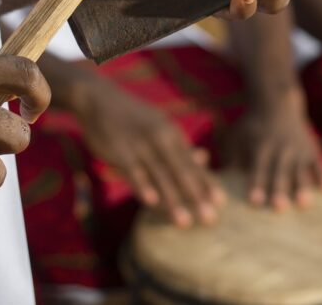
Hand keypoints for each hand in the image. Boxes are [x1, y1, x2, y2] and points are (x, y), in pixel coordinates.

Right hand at [70, 75, 223, 227]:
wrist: (99, 98)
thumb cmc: (132, 119)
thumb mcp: (159, 128)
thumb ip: (179, 146)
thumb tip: (204, 157)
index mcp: (172, 135)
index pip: (192, 163)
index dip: (206, 183)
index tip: (221, 203)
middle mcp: (160, 139)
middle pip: (181, 171)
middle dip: (196, 197)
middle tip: (210, 220)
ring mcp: (140, 144)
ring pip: (160, 176)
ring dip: (173, 200)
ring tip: (184, 223)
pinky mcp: (119, 149)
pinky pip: (132, 170)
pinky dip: (142, 185)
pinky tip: (151, 202)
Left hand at [227, 92, 321, 209]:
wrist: (277, 102)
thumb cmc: (252, 125)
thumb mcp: (237, 136)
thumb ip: (232, 158)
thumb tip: (221, 183)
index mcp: (261, 145)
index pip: (258, 167)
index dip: (256, 184)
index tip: (254, 202)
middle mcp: (281, 147)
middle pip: (279, 171)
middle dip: (279, 189)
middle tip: (278, 208)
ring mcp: (298, 148)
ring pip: (300, 170)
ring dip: (302, 187)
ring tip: (304, 204)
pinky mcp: (311, 149)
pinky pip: (319, 164)